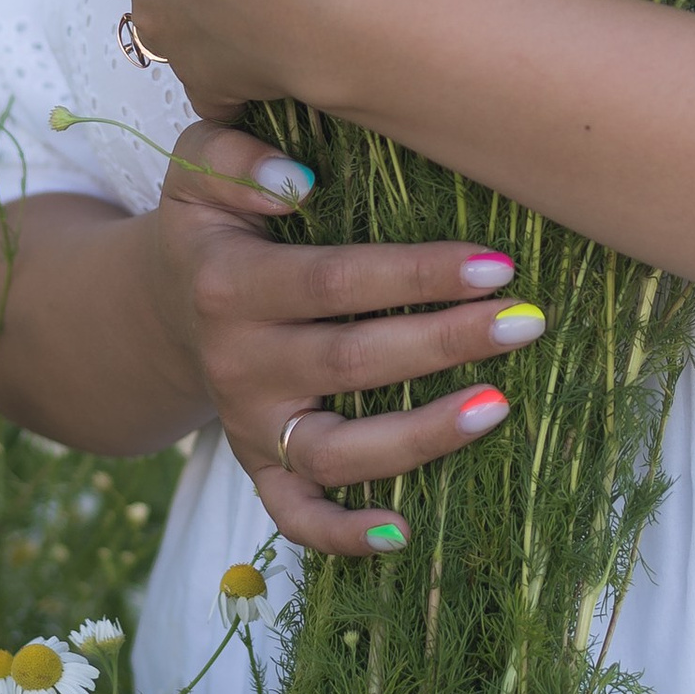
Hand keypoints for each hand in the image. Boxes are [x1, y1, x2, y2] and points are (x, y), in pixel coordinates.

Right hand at [149, 119, 539, 557]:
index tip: (496, 264)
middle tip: (527, 321)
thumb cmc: (216, 221)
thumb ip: (235, 158)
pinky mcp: (260, 469)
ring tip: (499, 407)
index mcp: (229, 285)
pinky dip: (342, 535)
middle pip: (352, 362)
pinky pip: (296, 517)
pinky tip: (404, 533)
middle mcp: (238, 364)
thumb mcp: (199, 168)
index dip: (416, 274)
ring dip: (421, 435)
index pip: (336, 282)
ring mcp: (250, 426)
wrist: (167, 303)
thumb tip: (298, 181)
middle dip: (446, 342)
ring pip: (337, 451)